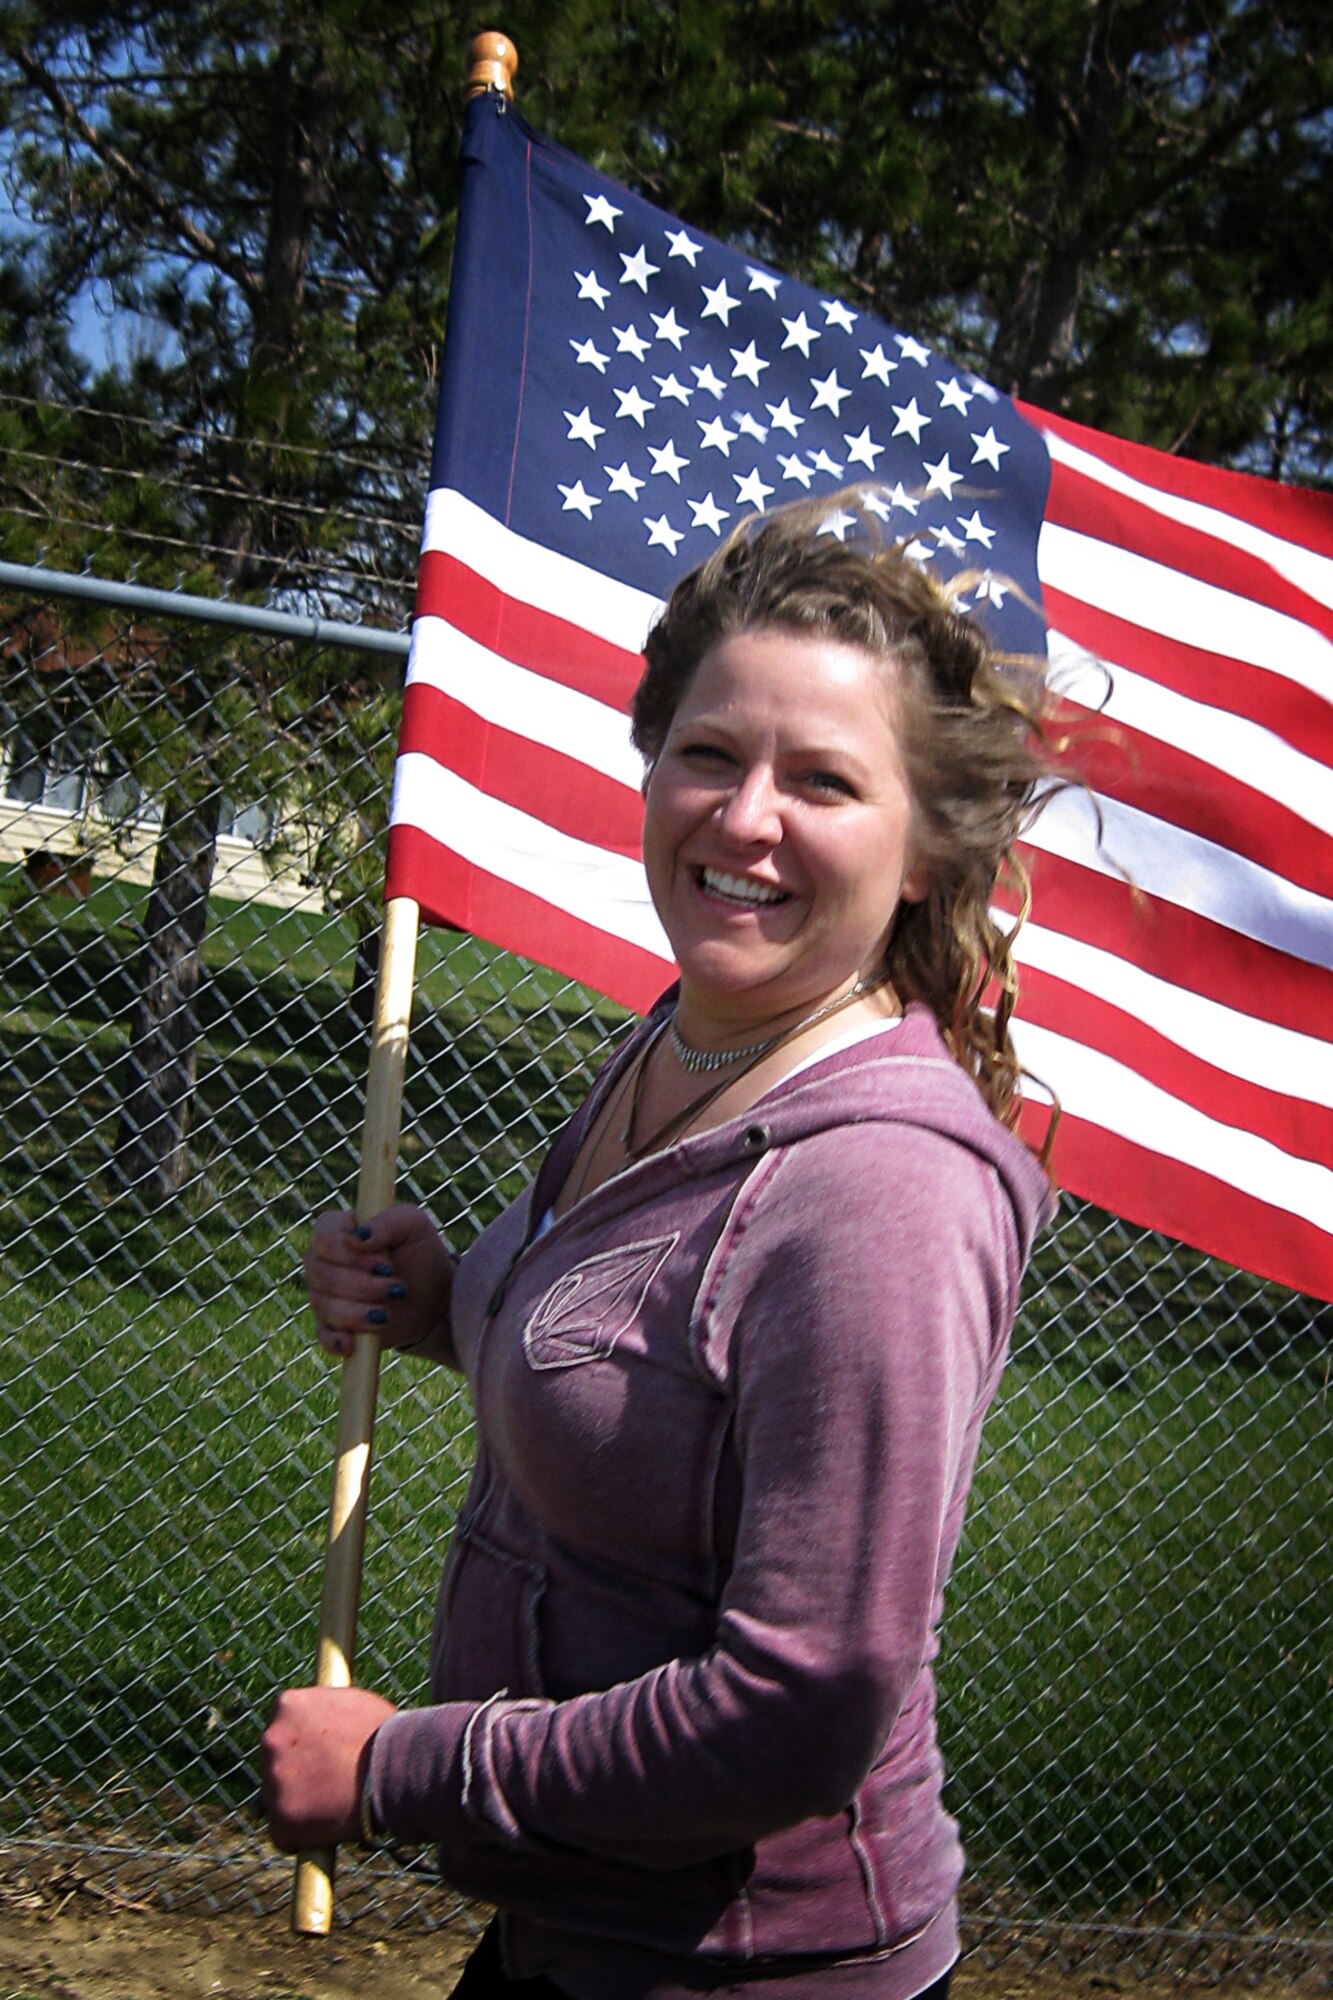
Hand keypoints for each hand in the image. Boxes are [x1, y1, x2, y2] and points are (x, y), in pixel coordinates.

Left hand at [260, 1685, 397, 1851]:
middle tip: (326, 1780)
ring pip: (279, 1797)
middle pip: (276, 1760)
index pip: (284, 1725)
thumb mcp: (350, 1702)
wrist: (395, 1769)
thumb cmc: (382, 1733)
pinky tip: (328, 1828)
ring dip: (299, 1802)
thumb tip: (323, 1719)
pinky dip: (302, 1836)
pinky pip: (286, 1835)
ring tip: (334, 1804)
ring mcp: (273, 1781)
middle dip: (296, 1771)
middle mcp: (271, 1739)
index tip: (319, 1754)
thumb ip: (324, 1710)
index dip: (304, 1742)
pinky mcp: (281, 1820)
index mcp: (287, 1705)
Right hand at [304, 1205, 454, 1358]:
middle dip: (363, 1286)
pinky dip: (337, 1340)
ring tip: (387, 1314)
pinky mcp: (333, 1327)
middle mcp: (323, 1262)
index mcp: (337, 1231)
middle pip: (323, 1274)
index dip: (350, 1254)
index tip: (385, 1263)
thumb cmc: (420, 1252)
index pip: (323, 1238)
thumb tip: (356, 1238)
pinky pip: (323, 1336)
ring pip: (325, 1306)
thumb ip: (387, 1222)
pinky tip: (352, 1343)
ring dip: (358, 1312)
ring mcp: (324, 1296)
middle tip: (396, 1288)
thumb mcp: (414, 1226)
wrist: (433, 1297)